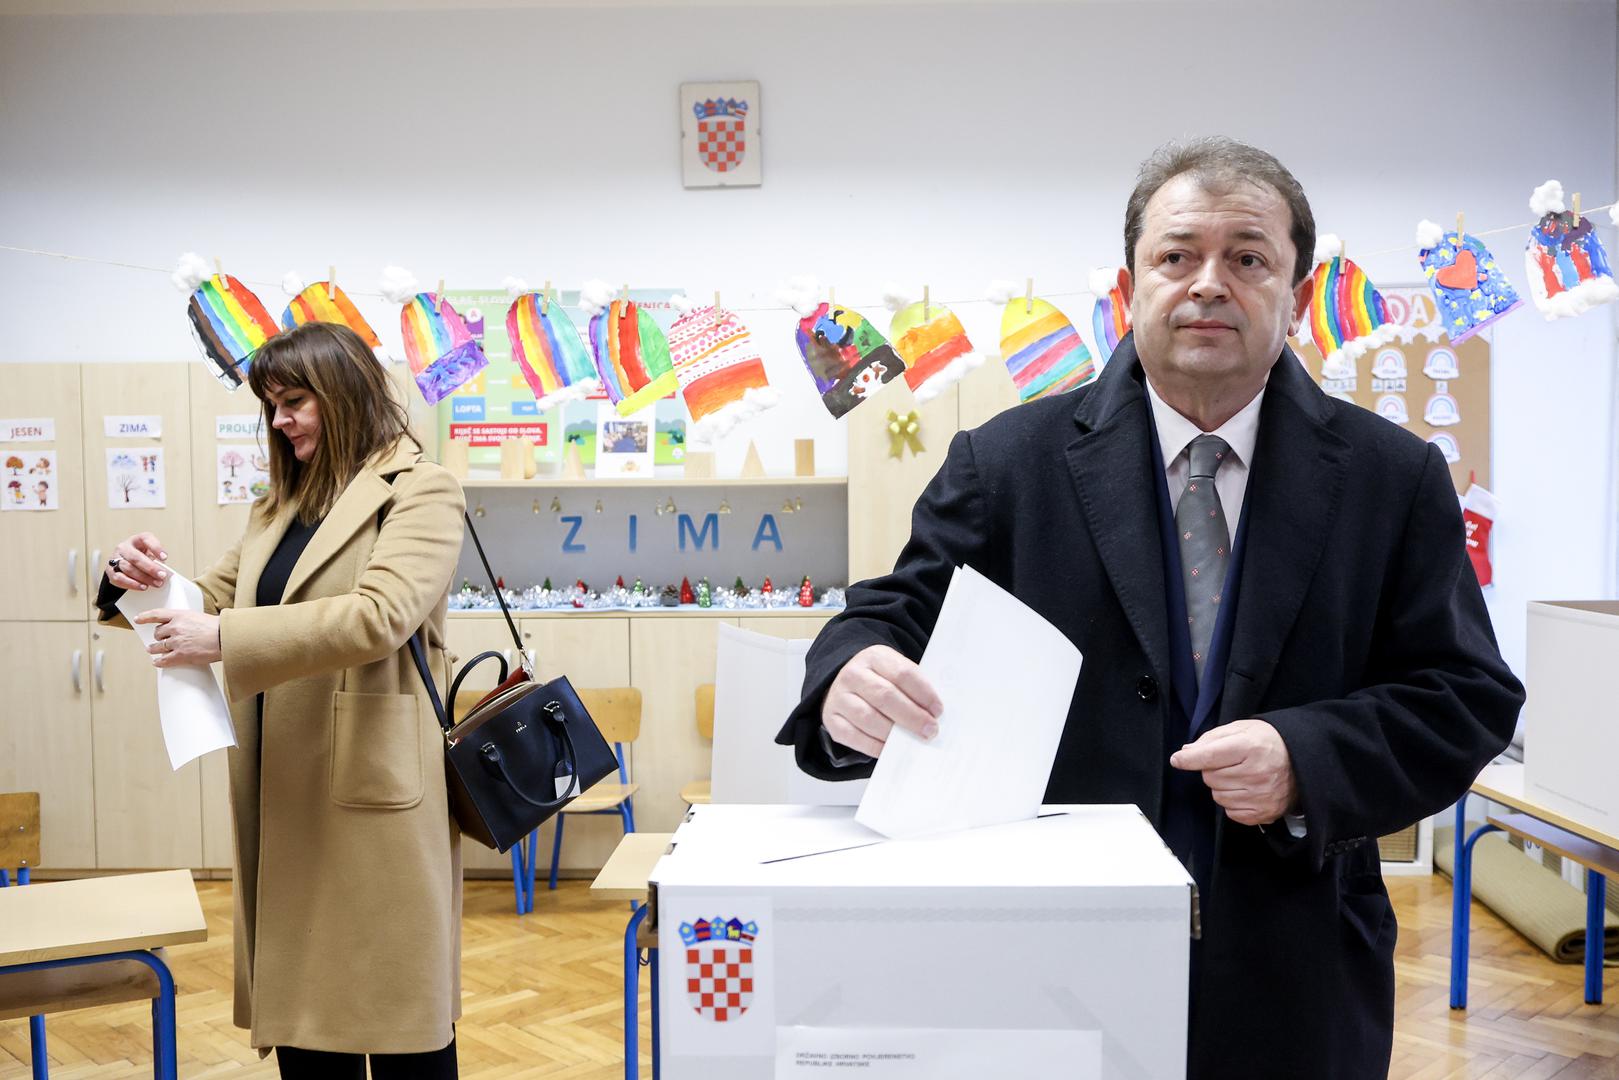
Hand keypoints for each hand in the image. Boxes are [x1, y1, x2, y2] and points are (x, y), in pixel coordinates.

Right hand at [107, 533, 168, 590]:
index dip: (156, 548)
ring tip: (155, 583)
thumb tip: (163, 570)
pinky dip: (133, 584)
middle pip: (136, 557)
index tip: (164, 558)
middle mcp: (124, 547)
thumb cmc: (142, 557)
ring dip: (143, 577)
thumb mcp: (150, 554)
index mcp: (137, 540)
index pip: (146, 539)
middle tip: (162, 575)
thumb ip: (156, 560)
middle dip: (150, 568)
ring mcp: (115, 558)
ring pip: (128, 568)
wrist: (124, 563)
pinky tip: (143, 586)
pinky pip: (120, 578)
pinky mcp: (110, 570)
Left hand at [135, 609, 221, 667]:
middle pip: (157, 633)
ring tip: (153, 651)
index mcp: (180, 615)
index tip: (138, 619)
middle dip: (158, 637)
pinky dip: (159, 662)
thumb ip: (186, 621)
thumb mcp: (199, 617)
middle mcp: (175, 628)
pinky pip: (164, 660)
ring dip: (154, 649)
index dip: (145, 617)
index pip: (156, 614)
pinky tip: (157, 662)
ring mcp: (177, 642)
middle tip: (159, 640)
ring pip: (157, 647)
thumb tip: (180, 627)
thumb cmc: (217, 627)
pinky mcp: (180, 656)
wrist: (226, 638)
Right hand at [822, 645, 942, 756]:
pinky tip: (891, 749)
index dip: (923, 693)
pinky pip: (855, 737)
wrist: (846, 684)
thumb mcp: (895, 671)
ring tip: (912, 741)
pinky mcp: (832, 720)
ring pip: (869, 718)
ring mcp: (839, 697)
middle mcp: (853, 674)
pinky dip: (876, 746)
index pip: (902, 673)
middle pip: (885, 696)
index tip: (938, 710)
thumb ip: (913, 687)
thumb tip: (934, 713)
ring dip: (894, 734)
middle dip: (912, 716)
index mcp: (874, 657)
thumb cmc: (880, 680)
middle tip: (930, 730)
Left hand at [1169, 718, 1297, 826]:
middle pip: (1210, 778)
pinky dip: (1232, 802)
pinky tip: (1245, 790)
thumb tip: (1186, 752)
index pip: (1209, 756)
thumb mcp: (1241, 729)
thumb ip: (1212, 739)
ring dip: (1222, 787)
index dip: (1189, 759)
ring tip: (1240, 776)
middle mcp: (1256, 774)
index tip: (1178, 760)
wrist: (1302, 761)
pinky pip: (1231, 812)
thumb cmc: (1267, 742)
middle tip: (1230, 763)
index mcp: (1249, 748)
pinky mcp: (1264, 813)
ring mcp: (1261, 796)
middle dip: (1212, 770)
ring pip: (1218, 796)